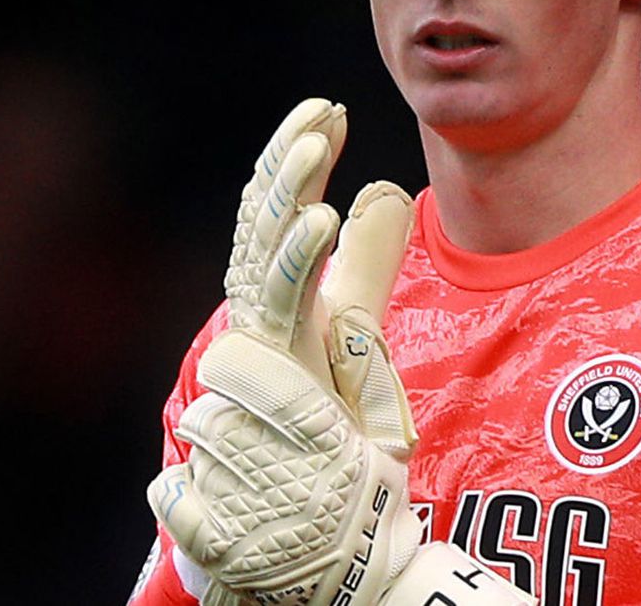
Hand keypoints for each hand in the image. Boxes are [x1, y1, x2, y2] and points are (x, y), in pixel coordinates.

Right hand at [149, 99, 421, 605]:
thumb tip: (386, 189)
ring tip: (317, 159)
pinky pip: (278, 312)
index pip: (273, 216)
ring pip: (259, 265)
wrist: (316, 532)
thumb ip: (369, 267)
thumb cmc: (328, 436)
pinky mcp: (263, 387)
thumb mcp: (358, 337)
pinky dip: (297, 261)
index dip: (293, 160)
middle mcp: (255, 327)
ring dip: (286, 209)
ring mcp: (254, 358)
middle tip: (320, 115)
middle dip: (286, 168)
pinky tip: (321, 221)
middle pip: (259, 232)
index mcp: (276, 306)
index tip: (327, 108)